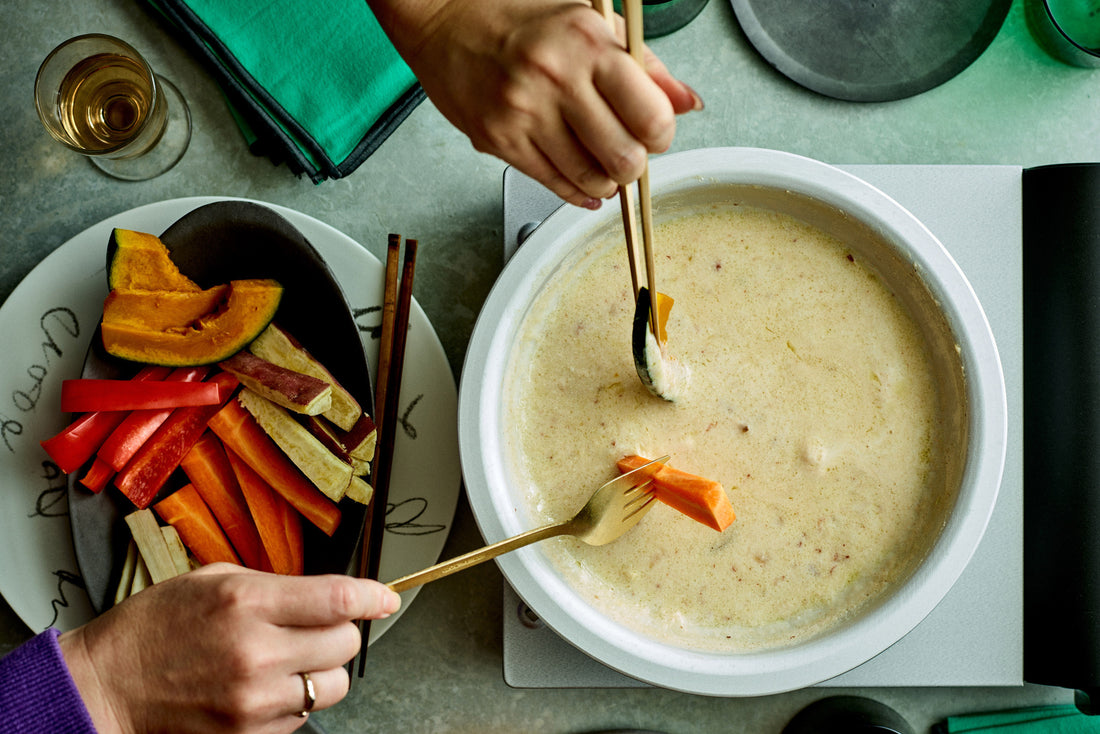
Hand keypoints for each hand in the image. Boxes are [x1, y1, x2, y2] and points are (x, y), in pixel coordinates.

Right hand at [59, 564, 400, 733]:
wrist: (108, 684)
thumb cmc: (156, 626)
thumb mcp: (215, 580)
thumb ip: (276, 586)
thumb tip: (331, 594)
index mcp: (247, 601)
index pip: (337, 599)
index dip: (372, 597)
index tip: (385, 598)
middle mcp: (256, 650)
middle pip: (344, 643)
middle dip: (342, 631)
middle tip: (321, 627)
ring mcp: (254, 697)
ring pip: (333, 685)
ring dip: (324, 669)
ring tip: (292, 658)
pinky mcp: (249, 731)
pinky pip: (304, 716)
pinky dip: (297, 700)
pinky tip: (267, 684)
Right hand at [370, 0, 702, 208]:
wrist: (444, 19)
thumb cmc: (519, 16)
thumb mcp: (592, 22)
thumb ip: (644, 65)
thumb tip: (685, 103)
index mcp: (586, 44)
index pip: (650, 115)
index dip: (662, 134)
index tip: (655, 132)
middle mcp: (555, 79)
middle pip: (624, 158)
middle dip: (634, 164)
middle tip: (628, 153)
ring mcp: (523, 114)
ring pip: (589, 180)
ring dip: (605, 182)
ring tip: (602, 164)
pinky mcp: (498, 141)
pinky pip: (553, 185)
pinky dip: (577, 191)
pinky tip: (583, 181)